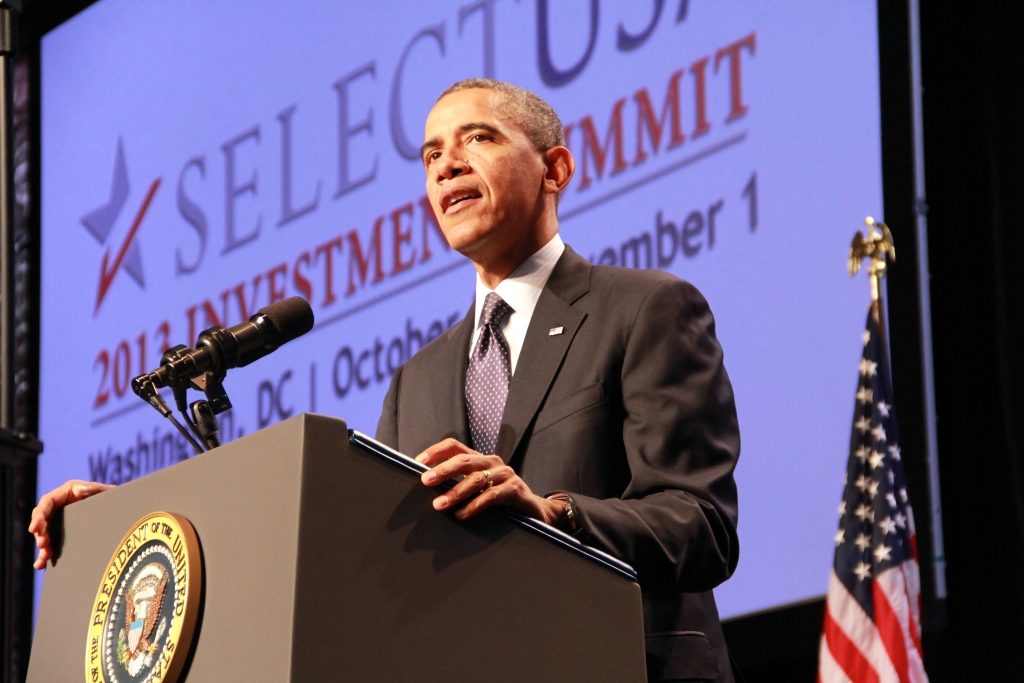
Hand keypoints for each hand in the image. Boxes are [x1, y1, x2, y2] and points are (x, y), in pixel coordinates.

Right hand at [28, 480, 113, 568]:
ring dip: (43, 546)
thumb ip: (93, 489)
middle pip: (43, 521)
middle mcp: (58, 507)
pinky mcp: (62, 533)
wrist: (117, 506)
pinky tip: (41, 565)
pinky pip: (51, 544)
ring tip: (44, 557)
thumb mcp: (102, 491)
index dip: (38, 516)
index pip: (46, 503)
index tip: (34, 529)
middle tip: (42, 544)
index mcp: (65, 494)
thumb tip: (78, 490)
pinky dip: (45, 554)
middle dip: (41, 533)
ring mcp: (59, 521)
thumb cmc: (109, 495)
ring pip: (45, 534)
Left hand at [416, 438, 563, 524]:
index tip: (418, 462)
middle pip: (464, 460)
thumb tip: (428, 488)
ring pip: (476, 479)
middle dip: (443, 470)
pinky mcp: (515, 490)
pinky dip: (474, 505)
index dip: (436, 451)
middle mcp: (492, 462)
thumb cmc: (500, 500)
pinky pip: (491, 496)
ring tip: (439, 504)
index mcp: (480, 459)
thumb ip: (458, 484)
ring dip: (455, 492)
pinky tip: (462, 514)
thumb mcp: (478, 489)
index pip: (455, 446)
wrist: (534, 511)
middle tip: (425, 481)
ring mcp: (505, 475)